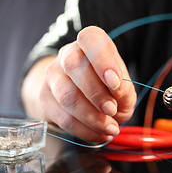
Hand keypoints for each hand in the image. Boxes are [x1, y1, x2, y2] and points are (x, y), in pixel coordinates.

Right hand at [24, 26, 135, 141]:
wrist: (81, 98)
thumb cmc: (108, 89)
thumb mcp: (124, 87)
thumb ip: (125, 89)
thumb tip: (117, 94)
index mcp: (91, 44)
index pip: (90, 39)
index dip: (103, 60)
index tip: (115, 83)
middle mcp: (68, 55)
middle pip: (74, 67)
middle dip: (97, 94)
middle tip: (113, 110)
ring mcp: (53, 75)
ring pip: (67, 95)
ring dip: (92, 117)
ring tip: (111, 128)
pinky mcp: (45, 98)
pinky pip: (63, 117)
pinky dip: (85, 130)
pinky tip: (100, 134)